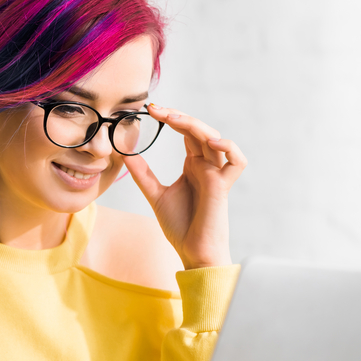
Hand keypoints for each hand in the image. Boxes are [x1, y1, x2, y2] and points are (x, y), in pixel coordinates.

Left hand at [122, 104, 246, 268]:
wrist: (192, 252)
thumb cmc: (180, 226)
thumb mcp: (155, 194)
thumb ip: (142, 174)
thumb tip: (124, 153)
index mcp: (193, 165)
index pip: (186, 132)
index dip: (171, 118)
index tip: (150, 110)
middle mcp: (207, 166)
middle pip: (198, 131)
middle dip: (178, 116)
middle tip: (156, 109)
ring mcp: (216, 175)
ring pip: (214, 139)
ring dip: (194, 125)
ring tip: (172, 119)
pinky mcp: (222, 187)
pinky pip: (237, 162)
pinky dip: (230, 148)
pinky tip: (210, 142)